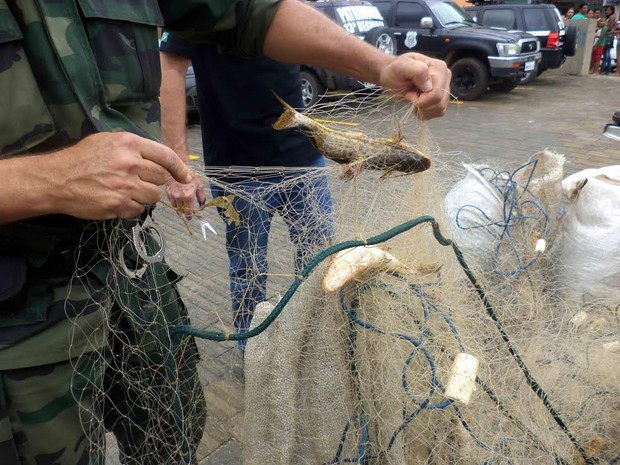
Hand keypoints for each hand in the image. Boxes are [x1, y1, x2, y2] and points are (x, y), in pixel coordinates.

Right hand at [53, 132, 192, 219]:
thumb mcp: (108, 141)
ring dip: (144, 196)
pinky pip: (139, 210)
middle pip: (161, 178)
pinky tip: (117, 200)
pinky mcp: (119, 205)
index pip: (166, 156)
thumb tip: (159, 160)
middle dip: (153, 182)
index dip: (179, 168)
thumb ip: (134, 148)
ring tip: (126, 191)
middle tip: (137, 181)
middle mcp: (130, 163)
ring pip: (154, 196)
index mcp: (130, 144)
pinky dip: (132, 208)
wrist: (57, 180)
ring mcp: (125, 186)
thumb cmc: (82, 158)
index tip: (185, 177)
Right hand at [165, 169, 205, 219]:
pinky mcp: (167, 192)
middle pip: (181, 211)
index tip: (190, 217)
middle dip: (185, 212)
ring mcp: (172, 195)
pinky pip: (171, 201)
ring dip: (179, 208)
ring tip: (183, 205)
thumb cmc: (190, 175)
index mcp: (188, 196)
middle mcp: (179, 197)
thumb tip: (202, 204)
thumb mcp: (199, 185)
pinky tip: (178, 198)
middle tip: (188, 211)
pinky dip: (174, 202)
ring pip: (175, 207)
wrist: (178, 167)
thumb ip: (201, 196)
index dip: (189, 216)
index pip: (188, 212)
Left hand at [378, 53, 451, 119]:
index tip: (409, 94)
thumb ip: (417, 71)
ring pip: (440, 109)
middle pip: (439, 103)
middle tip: (410, 96)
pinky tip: (417, 104)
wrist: (393, 76)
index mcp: (439, 68)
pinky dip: (425, 112)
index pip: (437, 93)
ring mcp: (444, 89)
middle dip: (421, 105)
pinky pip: (437, 113)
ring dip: (423, 109)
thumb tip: (429, 86)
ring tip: (413, 99)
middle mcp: (445, 78)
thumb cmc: (396, 70)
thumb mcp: (401, 65)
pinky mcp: (441, 99)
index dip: (421, 100)